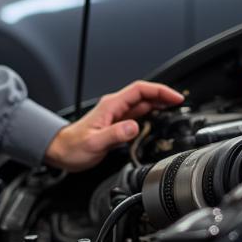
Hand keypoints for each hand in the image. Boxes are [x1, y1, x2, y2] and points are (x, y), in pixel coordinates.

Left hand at [44, 80, 183, 171]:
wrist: (60, 151)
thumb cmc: (72, 147)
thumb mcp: (94, 143)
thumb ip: (114, 134)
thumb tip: (133, 127)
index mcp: (111, 106)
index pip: (140, 90)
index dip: (160, 91)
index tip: (175, 97)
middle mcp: (114, 108)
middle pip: (144, 95)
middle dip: (163, 96)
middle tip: (180, 103)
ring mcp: (116, 115)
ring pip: (142, 104)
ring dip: (159, 104)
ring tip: (174, 110)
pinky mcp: (116, 124)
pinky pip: (137, 115)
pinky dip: (151, 115)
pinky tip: (158, 120)